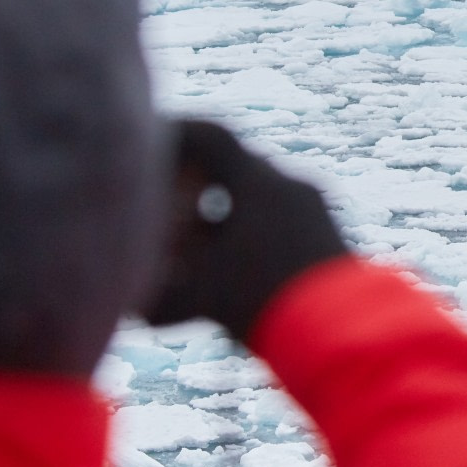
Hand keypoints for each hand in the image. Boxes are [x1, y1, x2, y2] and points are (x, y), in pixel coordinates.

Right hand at [144, 120, 346, 341]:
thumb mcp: (198, 299)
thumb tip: (124, 306)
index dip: (177, 136)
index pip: (211, 137)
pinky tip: (239, 264)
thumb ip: (155, 297)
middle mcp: (291, 186)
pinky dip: (256, 233)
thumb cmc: (263, 304)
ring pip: (262, 197)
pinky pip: (286, 219)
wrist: (342, 330)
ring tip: (201, 243)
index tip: (155, 143)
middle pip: (236, 170)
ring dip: (228, 216)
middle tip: (171, 201)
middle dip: (199, 185)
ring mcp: (315, 209)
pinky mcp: (330, 234)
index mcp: (258, 183)